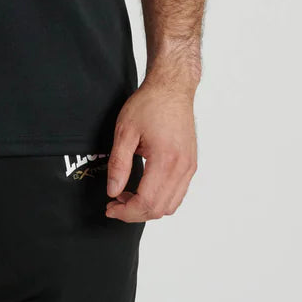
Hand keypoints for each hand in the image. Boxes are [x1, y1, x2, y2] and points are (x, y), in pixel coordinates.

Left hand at [104, 74, 197, 221]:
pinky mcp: (191, 165)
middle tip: (114, 204)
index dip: (126, 211)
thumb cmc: (149, 104)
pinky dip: (160, 199)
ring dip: (148, 208)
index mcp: (166, 160)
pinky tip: (143, 188)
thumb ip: (118, 163)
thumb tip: (113, 191)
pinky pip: (177, 194)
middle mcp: (182, 168)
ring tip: (126, 196)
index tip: (110, 208)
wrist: (172, 88)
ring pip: (170, 205)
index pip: (147, 202)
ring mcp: (189, 168)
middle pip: (159, 209)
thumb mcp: (125, 130)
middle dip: (134, 213)